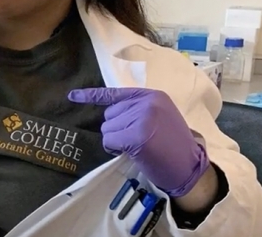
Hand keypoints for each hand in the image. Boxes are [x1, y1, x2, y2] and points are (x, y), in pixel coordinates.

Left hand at [68, 87, 209, 197]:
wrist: (190, 168)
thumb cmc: (173, 146)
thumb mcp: (159, 118)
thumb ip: (138, 110)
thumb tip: (109, 114)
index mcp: (153, 96)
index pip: (115, 93)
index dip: (91, 95)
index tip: (71, 95)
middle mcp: (147, 103)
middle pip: (109, 114)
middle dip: (117, 129)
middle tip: (137, 140)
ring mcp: (142, 118)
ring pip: (107, 128)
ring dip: (116, 140)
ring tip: (138, 146)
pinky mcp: (136, 136)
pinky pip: (110, 141)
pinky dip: (115, 149)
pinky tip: (131, 152)